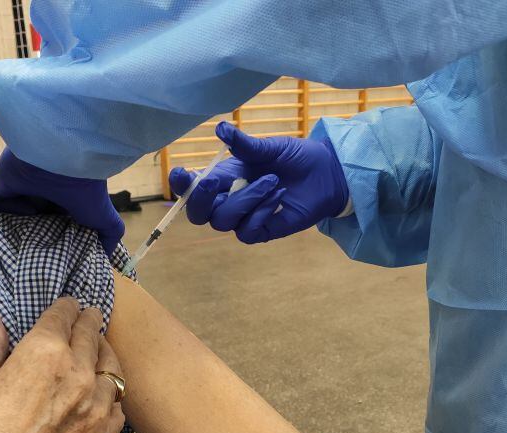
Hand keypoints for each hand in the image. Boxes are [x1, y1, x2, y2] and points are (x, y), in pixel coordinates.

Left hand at [0, 149, 125, 253]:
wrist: (66, 158)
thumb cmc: (88, 188)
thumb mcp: (105, 218)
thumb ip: (109, 235)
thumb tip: (104, 257)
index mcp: (65, 198)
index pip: (56, 220)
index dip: (55, 237)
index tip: (56, 255)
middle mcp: (43, 191)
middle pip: (33, 217)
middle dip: (34, 234)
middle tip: (35, 253)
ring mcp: (23, 184)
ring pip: (12, 210)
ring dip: (16, 225)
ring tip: (22, 242)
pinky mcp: (3, 180)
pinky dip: (6, 208)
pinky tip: (22, 212)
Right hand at [0, 300, 125, 432]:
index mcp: (45, 353)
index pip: (65, 316)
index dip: (65, 307)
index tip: (67, 304)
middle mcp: (79, 377)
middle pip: (93, 337)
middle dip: (89, 323)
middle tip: (88, 316)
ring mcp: (94, 411)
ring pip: (113, 370)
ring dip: (105, 356)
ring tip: (98, 351)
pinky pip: (118, 409)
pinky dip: (113, 397)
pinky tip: (103, 395)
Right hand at [168, 121, 349, 243]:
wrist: (325, 173)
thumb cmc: (295, 158)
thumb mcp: (269, 147)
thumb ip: (245, 143)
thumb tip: (221, 128)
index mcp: (224, 177)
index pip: (191, 188)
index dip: (180, 185)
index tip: (180, 173)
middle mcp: (229, 199)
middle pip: (198, 214)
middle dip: (200, 199)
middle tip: (212, 182)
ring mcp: (245, 217)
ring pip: (223, 221)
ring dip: (245, 199)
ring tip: (273, 181)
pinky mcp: (263, 231)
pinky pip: (247, 231)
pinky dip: (261, 213)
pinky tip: (278, 197)